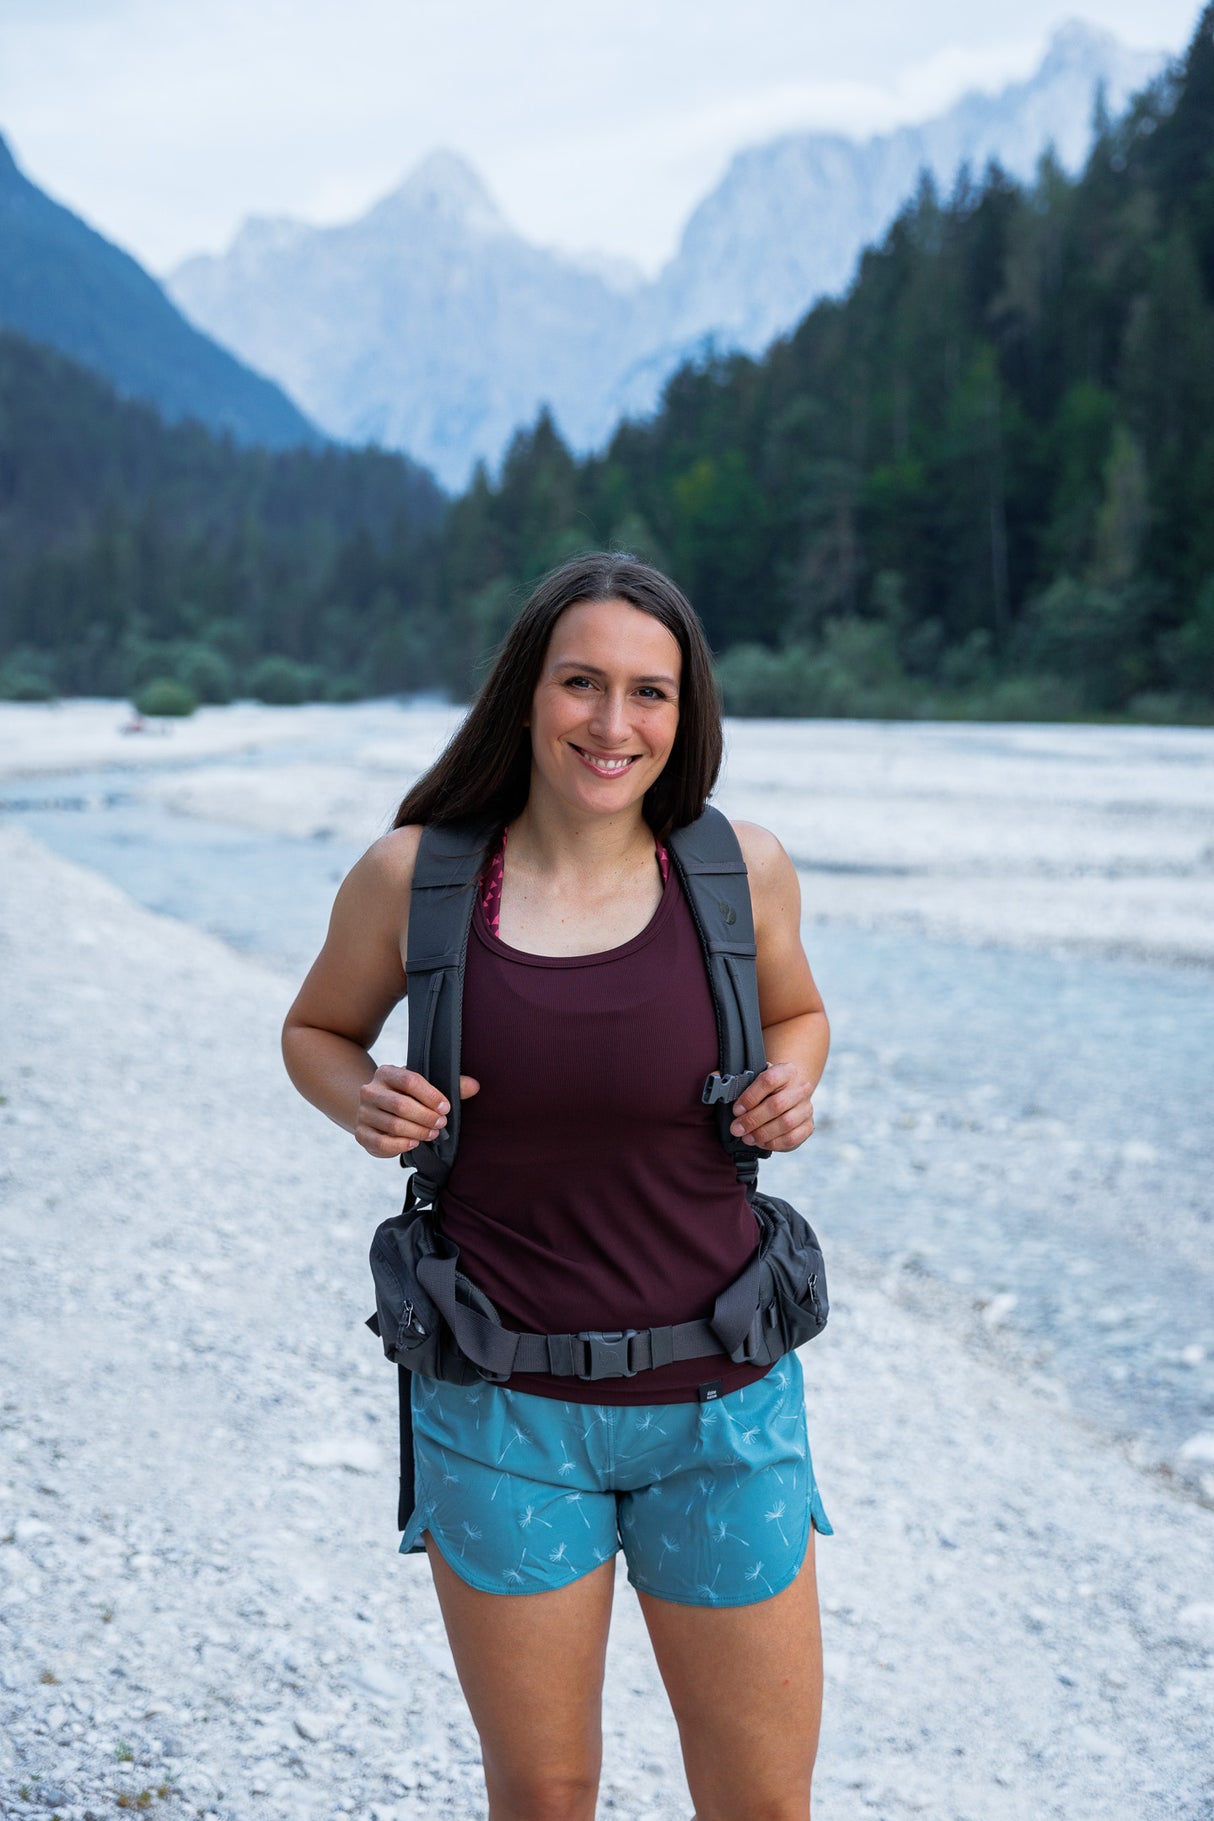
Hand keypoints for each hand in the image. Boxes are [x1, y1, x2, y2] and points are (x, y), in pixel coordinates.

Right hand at [355, 1066, 479, 1158]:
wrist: (376, 1110)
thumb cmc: (407, 1097)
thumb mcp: (425, 1087)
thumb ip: (451, 1085)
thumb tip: (474, 1086)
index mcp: (386, 1073)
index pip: (409, 1081)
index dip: (431, 1095)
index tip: (446, 1107)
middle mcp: (370, 1090)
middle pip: (401, 1105)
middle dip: (426, 1117)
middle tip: (441, 1124)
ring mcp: (363, 1113)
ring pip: (393, 1126)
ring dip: (418, 1132)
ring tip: (432, 1134)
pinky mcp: (361, 1134)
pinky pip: (382, 1143)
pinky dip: (401, 1145)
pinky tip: (415, 1143)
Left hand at [729, 1062, 815, 1151]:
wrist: (789, 1092)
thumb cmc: (765, 1088)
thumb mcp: (753, 1078)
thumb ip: (735, 1079)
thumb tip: (714, 1078)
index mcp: (786, 1070)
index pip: (768, 1080)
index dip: (750, 1097)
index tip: (736, 1110)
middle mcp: (800, 1087)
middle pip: (777, 1105)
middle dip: (752, 1120)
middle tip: (736, 1129)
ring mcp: (806, 1107)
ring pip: (786, 1123)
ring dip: (762, 1133)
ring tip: (747, 1138)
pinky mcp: (809, 1125)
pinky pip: (793, 1137)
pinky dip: (774, 1143)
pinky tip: (761, 1142)